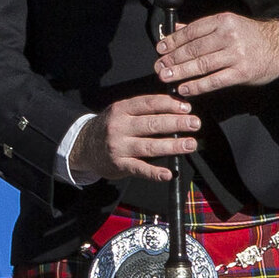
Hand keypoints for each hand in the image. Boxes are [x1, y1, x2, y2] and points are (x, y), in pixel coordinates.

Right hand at [81, 92, 201, 180]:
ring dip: (173, 146)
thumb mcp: (121, 112)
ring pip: (149, 146)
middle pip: (152, 124)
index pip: (149, 104)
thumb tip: (176, 106)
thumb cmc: (110, 127)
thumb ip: (143, 109)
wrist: (83, 146)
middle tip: (195, 123)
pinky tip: (168, 173)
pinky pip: (139, 169)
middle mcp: (119, 127)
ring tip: (190, 144)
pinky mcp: (119, 165)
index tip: (187, 107)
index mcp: (121, 109)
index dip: (170, 105)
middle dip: (177, 123)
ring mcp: (118, 147)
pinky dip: (154, 173)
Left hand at [158, 11, 278, 97]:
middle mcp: (229, 36)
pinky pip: (214, 80)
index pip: (192, 31)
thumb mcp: (229, 24)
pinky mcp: (241, 72)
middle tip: (159, 66)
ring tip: (166, 77)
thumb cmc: (253, 36)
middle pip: (194, 49)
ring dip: (180, 72)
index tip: (161, 49)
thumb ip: (202, 27)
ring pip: (201, 64)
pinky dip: (197, 86)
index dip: (173, 41)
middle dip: (173, 59)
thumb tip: (176, 29)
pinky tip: (185, 88)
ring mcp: (236, 55)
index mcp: (223, 21)